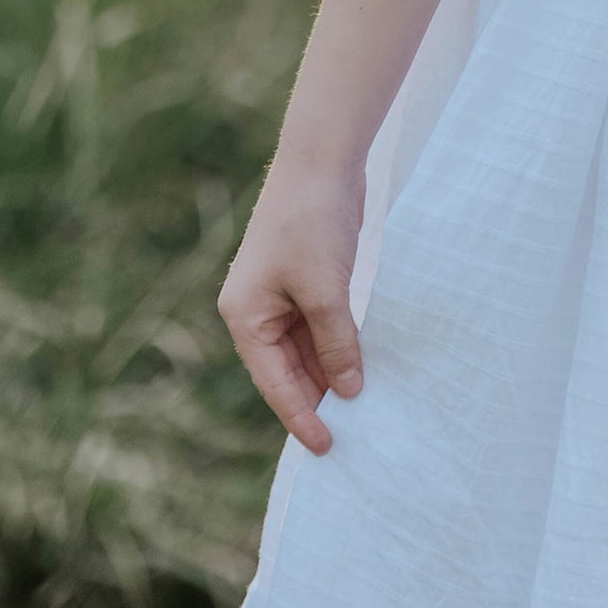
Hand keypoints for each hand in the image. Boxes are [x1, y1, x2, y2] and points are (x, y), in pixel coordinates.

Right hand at [217, 164, 366, 453]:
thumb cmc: (313, 222)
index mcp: (245, 316)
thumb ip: (337, 343)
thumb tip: (349, 391)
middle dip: (318, 399)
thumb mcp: (326, 290)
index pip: (275, 382)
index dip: (302, 417)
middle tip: (354, 434)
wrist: (322, 159)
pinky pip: (318, 327)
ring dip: (331, 373)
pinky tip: (360, 365)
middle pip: (287, 370)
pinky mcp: (303, 280)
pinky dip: (337, 346)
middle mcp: (255, 310)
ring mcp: (278, 295)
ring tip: (362, 409)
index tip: (328, 449)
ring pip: (305, 350)